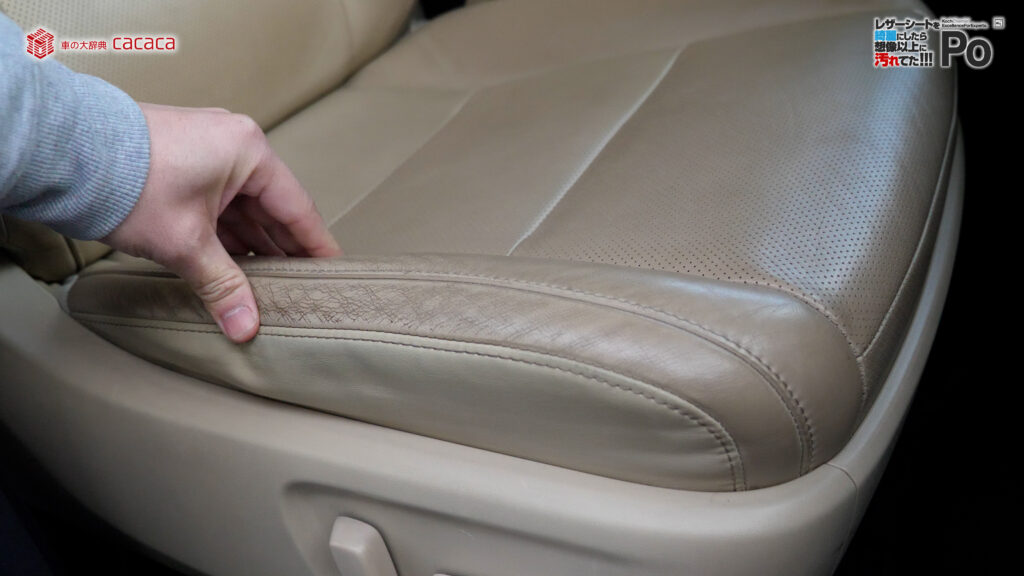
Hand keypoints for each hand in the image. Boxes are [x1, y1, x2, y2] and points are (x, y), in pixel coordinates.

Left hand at [104, 103, 341, 342]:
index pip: (298, 208)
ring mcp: (206, 152)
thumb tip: (246, 327)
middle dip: (281, 251)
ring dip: (250, 246)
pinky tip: (230, 264)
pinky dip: (225, 234)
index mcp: (249, 152)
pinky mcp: (181, 162)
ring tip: (264, 285)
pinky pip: (218, 203)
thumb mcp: (186, 243)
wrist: (64, 150)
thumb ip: (223, 286)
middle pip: (271, 209)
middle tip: (299, 287)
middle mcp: (233, 146)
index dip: (316, 245)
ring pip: (242, 208)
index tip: (332, 271)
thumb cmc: (129, 180)